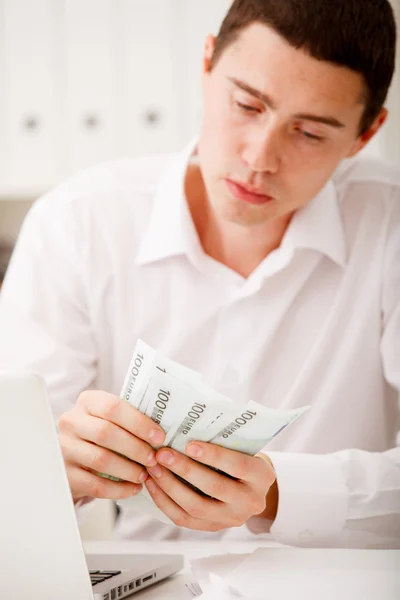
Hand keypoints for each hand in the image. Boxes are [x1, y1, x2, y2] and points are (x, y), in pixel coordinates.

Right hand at [58, 390, 164, 501]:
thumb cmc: (103, 433)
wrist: (75, 457)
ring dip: (128, 469)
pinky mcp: (65, 475)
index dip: (138, 422)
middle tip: (154, 459)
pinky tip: (134, 488)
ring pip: (100, 460)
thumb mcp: (113, 419)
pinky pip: (95, 485)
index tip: (159, 436)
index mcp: (87, 402)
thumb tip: (164, 430)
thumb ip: (131, 419)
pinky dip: (119, 489)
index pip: (113, 407)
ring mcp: (64, 448)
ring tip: (145, 475)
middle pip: (106, 433)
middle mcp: (71, 422)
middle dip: (135, 447)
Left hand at [144, 442, 276, 531]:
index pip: (238, 466)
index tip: (189, 444)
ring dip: (170, 486)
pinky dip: (165, 501)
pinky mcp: (212, 527)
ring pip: (196, 507)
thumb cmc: (243, 457)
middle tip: (162, 454)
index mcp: (262, 476)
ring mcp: (231, 519)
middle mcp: (251, 502)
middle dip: (185, 469)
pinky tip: (152, 484)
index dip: (213, 456)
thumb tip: (189, 426)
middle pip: (214, 488)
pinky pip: (184, 519)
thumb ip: (225, 441)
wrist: (252, 487)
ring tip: (153, 467)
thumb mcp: (245, 447)